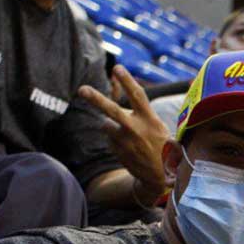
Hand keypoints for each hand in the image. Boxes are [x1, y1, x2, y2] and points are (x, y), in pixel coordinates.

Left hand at [79, 66, 168, 196]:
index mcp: (151, 120)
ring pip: (106, 125)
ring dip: (110, 126)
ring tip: (126, 135)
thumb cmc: (161, 145)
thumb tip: (116, 91)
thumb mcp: (157, 125)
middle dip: (96, 99)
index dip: (127, 81)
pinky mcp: (118, 152)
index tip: (117, 68)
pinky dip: (114, 140)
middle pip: (113, 111)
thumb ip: (139, 110)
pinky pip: (109, 139)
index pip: (138, 96)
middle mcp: (137, 130)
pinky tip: (128, 148)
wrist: (162, 176)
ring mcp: (126, 142)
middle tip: (82, 89)